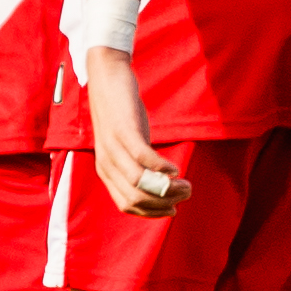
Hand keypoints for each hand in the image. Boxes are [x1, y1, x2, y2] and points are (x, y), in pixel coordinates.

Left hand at [85, 45, 189, 216]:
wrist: (106, 78)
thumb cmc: (120, 114)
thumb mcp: (125, 145)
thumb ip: (136, 165)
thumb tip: (160, 185)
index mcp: (106, 171)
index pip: (128, 205)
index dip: (153, 212)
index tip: (173, 208)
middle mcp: (107, 164)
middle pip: (136, 199)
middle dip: (165, 203)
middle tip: (185, 193)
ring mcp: (114, 147)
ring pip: (140, 183)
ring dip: (167, 189)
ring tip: (185, 184)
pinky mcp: (124, 130)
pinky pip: (143, 157)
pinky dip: (162, 168)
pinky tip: (175, 169)